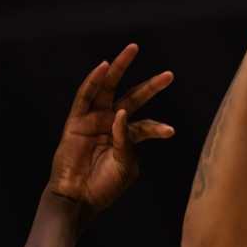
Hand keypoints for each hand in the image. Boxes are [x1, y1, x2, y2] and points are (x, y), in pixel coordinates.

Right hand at [48, 45, 175, 212]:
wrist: (78, 197)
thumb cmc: (102, 186)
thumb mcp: (124, 166)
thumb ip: (127, 141)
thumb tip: (123, 114)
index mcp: (125, 139)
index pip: (145, 126)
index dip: (157, 128)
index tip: (170, 132)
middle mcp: (111, 124)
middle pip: (133, 98)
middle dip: (151, 86)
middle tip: (170, 75)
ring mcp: (93, 120)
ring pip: (108, 88)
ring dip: (119, 67)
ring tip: (134, 49)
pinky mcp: (76, 120)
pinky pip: (85, 95)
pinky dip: (94, 80)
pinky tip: (105, 66)